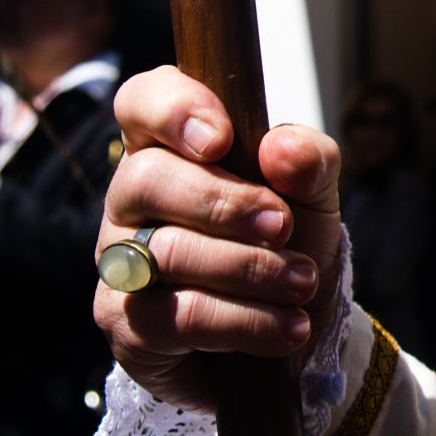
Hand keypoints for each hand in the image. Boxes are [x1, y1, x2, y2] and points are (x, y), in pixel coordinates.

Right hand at [93, 66, 344, 410]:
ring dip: (250, 269)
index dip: (171, 109)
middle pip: (147, 178)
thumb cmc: (290, 246)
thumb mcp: (314, 195)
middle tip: (284, 226)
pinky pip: (178, 316)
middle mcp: (132, 200)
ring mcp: (122, 262)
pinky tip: (289, 327)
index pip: (141, 103)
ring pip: (165, 251)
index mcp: (171, 148)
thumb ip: (309, 160)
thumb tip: (281, 150)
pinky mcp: (127, 325)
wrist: (295, 333)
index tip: (221, 138)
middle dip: (226, 203)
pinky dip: (245, 321)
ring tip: (303, 282)